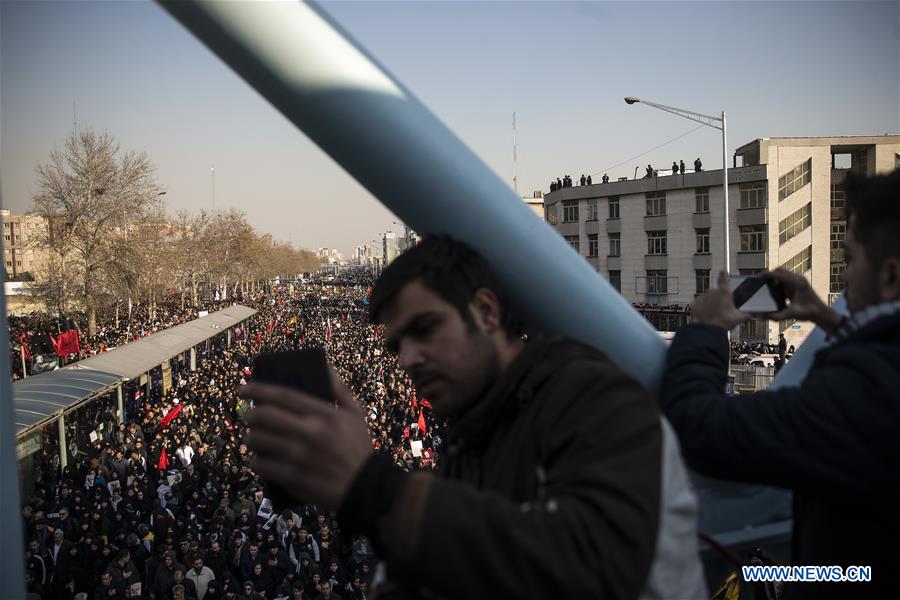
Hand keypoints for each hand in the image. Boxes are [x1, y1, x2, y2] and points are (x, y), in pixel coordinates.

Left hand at [242, 369, 371, 509]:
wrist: (364, 487)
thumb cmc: (358, 447)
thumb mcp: (356, 413)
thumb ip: (340, 389)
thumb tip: (325, 367)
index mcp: (323, 414)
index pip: (282, 395)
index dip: (258, 389)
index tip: (243, 388)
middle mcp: (309, 432)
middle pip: (264, 415)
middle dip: (250, 414)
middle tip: (250, 416)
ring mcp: (299, 456)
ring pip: (258, 440)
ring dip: (251, 437)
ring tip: (255, 437)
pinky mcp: (292, 477)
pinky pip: (261, 465)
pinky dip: (256, 460)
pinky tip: (260, 459)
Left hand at [691, 271, 749, 329]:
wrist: (708, 329)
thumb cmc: (724, 322)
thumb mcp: (738, 318)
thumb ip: (745, 315)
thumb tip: (749, 316)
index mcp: (724, 292)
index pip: (724, 278)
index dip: (723, 275)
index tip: (722, 271)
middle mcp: (712, 291)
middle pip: (715, 292)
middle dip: (718, 299)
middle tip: (721, 310)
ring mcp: (703, 297)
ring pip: (707, 299)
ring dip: (709, 304)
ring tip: (713, 315)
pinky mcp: (695, 303)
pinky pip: (699, 304)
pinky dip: (701, 309)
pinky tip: (705, 316)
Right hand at [766, 269, 841, 333]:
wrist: (821, 313)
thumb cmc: (809, 312)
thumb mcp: (792, 314)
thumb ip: (777, 316)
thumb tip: (762, 317)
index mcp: (796, 283)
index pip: (778, 274)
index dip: (767, 274)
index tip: (757, 276)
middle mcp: (798, 279)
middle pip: (780, 271)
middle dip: (769, 275)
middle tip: (760, 282)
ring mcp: (799, 280)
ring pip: (783, 274)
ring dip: (775, 278)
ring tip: (765, 286)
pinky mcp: (799, 284)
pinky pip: (787, 279)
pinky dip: (779, 282)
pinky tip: (775, 291)